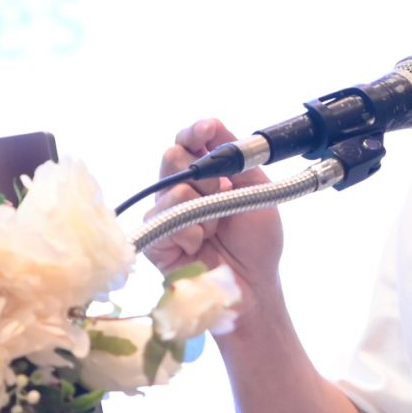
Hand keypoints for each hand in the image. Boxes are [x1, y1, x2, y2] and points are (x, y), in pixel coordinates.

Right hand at [145, 119, 286, 326]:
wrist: (254, 287)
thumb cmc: (256, 244)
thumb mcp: (256, 189)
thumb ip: (237, 156)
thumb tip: (213, 125)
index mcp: (205, 176)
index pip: (188, 142)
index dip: (194, 132)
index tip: (207, 129)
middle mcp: (180, 191)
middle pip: (173, 157)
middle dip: (204, 173)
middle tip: (223, 193)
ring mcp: (165, 215)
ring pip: (173, 189)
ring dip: (203, 208)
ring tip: (216, 230)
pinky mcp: (155, 240)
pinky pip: (165, 219)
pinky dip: (191, 230)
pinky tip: (200, 245)